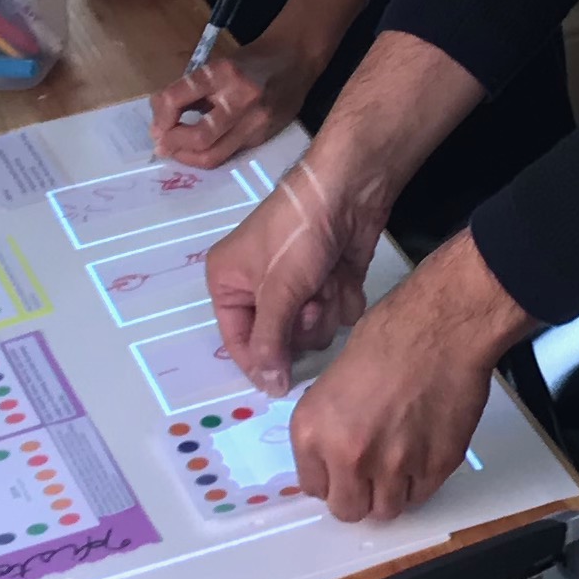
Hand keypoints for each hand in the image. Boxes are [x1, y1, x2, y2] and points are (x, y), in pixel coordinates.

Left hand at [153, 38, 306, 168]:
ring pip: (214, 155)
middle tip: (162, 144)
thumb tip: (161, 116)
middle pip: (199, 137)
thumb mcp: (217, 65)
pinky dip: (208, 154)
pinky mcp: (264, 136)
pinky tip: (198, 149)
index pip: (178, 97)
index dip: (161, 116)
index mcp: (223, 72)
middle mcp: (241, 98)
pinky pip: (229, 154)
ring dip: (187, 157)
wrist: (295, 58)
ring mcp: (256, 121)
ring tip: (176, 152)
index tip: (156, 124)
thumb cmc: (250, 60)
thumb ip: (191, 91)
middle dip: (174, 144)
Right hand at [207, 159, 387, 389]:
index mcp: (229, 282)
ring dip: (323, 309)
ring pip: (314, 329)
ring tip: (326, 279)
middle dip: (300, 323)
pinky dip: (343, 296)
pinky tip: (343, 274)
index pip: (237, 340)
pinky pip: (337, 313)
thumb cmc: (298, 235)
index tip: (281, 384)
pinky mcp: (329, 282)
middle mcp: (260, 287)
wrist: (349, 191)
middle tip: (309, 302)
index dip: (260, 362)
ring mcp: (298, 285)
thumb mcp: (277, 290)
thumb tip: (268, 387)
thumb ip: (270, 342)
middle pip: (280, 339)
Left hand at [284, 237, 522, 520]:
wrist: (441, 328)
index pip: (313, 488)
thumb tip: (331, 457)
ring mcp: (392, 467)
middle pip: (348, 510)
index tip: (340, 472)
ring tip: (398, 464)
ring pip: (386, 510)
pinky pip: (421, 495)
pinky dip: (419, 482)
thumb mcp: (332, 381)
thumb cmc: (391, 337)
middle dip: (357, 496)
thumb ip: (328, 428)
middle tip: (369, 476)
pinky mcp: (433, 468)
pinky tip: (421, 452)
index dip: (330, 480)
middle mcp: (347, 456)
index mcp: (313, 431)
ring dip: (389, 493)